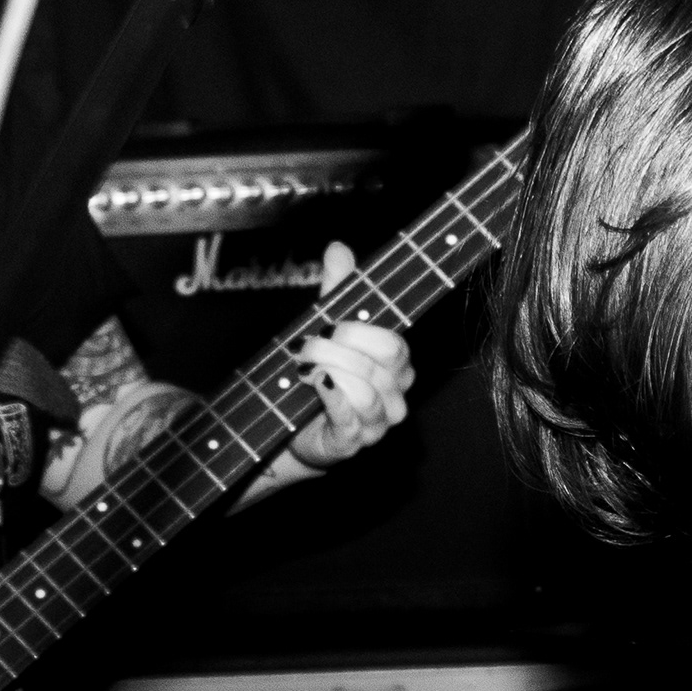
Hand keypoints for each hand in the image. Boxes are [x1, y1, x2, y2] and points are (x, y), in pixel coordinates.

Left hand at [281, 241, 417, 474]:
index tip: (331, 326)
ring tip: (302, 369)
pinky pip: (349, 417)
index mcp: (397, 365)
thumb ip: (337, 290)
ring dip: (326, 371)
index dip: (359, 331)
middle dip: (337, 348)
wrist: (293, 424)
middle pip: (381, 364)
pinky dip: (328, 396)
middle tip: (305, 345)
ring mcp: (379, 423)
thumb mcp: (327, 327)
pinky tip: (314, 385)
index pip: (395, 345)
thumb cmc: (318, 374)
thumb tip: (338, 247)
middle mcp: (396, 395)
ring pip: (365, 390)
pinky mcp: (354, 443)